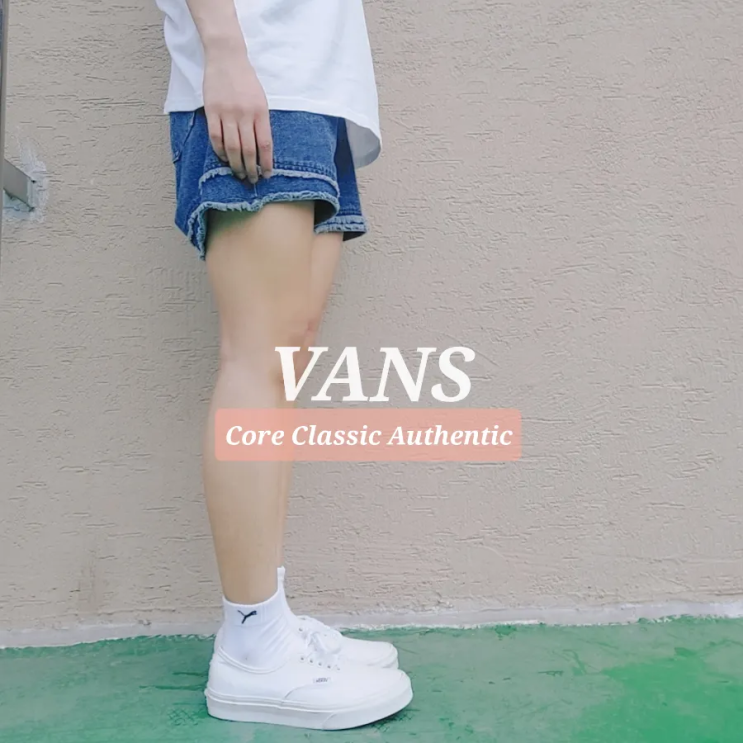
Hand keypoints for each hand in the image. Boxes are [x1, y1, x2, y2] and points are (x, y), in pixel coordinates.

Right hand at [202, 47, 272, 182]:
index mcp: (260, 112)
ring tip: (239, 174)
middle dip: (251, 169)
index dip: (266, 163)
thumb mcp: (261, 100)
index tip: (267, 174)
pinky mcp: (212, 111)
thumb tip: (262, 149)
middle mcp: (245, 114)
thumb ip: (261, 122)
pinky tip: (224, 158)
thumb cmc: (246, 81)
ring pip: (232, 147)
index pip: (265, 144)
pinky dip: (220, 151)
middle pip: (248, 150)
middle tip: (252, 180)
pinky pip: (216, 137)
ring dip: (236, 164)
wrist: (226, 57)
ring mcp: (227, 113)